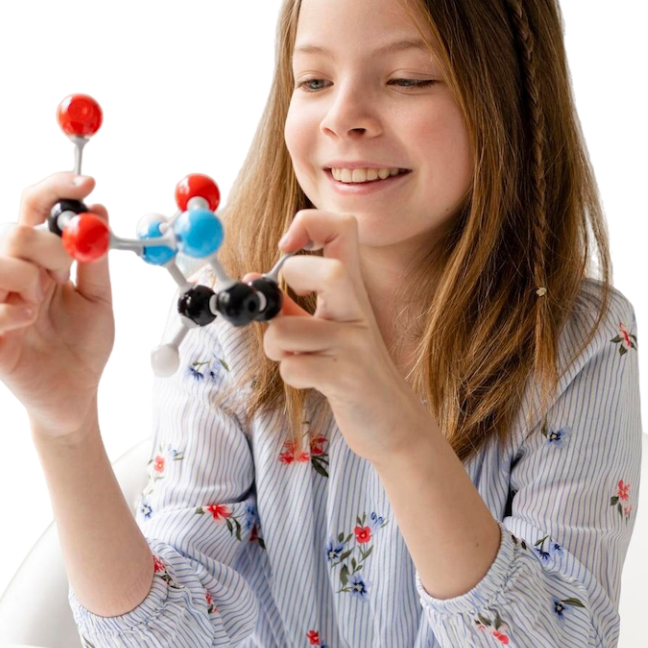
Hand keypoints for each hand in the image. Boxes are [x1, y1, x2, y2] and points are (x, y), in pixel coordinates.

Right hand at [0, 170, 116, 436]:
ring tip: (44, 302)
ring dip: (23, 277)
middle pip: (7, 230)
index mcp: (39, 259)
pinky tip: (29, 321)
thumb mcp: (101, 296)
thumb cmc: (84, 343)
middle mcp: (12, 276)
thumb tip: (98, 209)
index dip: (54, 189)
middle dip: (44, 243)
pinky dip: (7, 314)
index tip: (86, 182)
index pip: (33, 208)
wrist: (80, 393)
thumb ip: (96, 257)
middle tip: (67, 269)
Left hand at [243, 209, 422, 464]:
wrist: (394, 424)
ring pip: (287, 330)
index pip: (342, 229)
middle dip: (293, 282)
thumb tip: (253, 279)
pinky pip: (296, 368)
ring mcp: (355, 346)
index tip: (287, 246)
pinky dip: (291, 376)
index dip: (310, 224)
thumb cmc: (353, 372)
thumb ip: (291, 306)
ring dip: (276, 346)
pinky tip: (311, 381)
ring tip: (295, 357)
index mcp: (352, 290)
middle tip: (289, 304)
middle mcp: (358, 311)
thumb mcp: (325, 330)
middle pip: (331, 271)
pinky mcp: (348, 379)